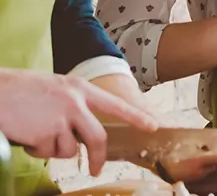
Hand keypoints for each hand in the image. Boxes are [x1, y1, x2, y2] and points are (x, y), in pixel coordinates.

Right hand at [0, 69, 157, 175]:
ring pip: (69, 149)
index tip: (153, 126)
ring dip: (53, 149)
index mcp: (80, 88)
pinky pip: (47, 153)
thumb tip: (85, 131)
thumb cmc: (22, 90)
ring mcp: (61, 118)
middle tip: (97, 170)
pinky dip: (37, 150)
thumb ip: (74, 105)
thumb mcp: (56, 89)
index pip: (115, 104)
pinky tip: (26, 134)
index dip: (135, 117)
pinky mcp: (45, 134)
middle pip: (98, 138)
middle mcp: (75, 102)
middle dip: (99, 157)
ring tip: (37, 132)